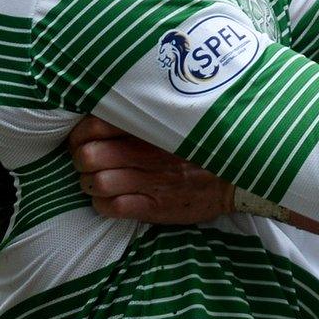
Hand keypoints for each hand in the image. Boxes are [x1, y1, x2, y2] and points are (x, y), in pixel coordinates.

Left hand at [69, 116, 233, 223]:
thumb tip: (108, 111)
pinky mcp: (155, 207)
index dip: (79, 134)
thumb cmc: (203, 146)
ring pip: (97, 183)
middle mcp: (147, 152)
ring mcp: (151, 181)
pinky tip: (111, 200)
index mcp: (150, 126)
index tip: (82, 139)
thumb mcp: (177, 120)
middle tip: (88, 162)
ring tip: (99, 182)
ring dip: (90, 184)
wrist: (238, 177)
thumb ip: (145, 115)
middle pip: (89, 156)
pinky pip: (112, 208)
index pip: (95, 125)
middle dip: (80, 160)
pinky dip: (103, 204)